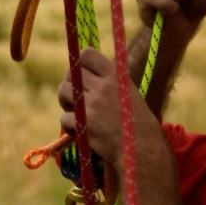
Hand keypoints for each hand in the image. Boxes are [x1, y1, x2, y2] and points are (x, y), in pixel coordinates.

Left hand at [58, 48, 169, 168]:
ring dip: (66, 103)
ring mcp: (93, 104)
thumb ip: (110, 81)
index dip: (80, 64)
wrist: (142, 150)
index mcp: (116, 76)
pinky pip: (64, 117)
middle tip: (78, 99)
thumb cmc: (138, 124)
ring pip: (63, 92)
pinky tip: (80, 132)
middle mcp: (103, 86)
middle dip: (71, 85)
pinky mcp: (84, 123)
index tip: (83, 76)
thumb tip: (87, 74)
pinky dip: (69, 126)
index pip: (87, 54)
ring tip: (77, 114)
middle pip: (70, 73)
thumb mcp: (129, 94)